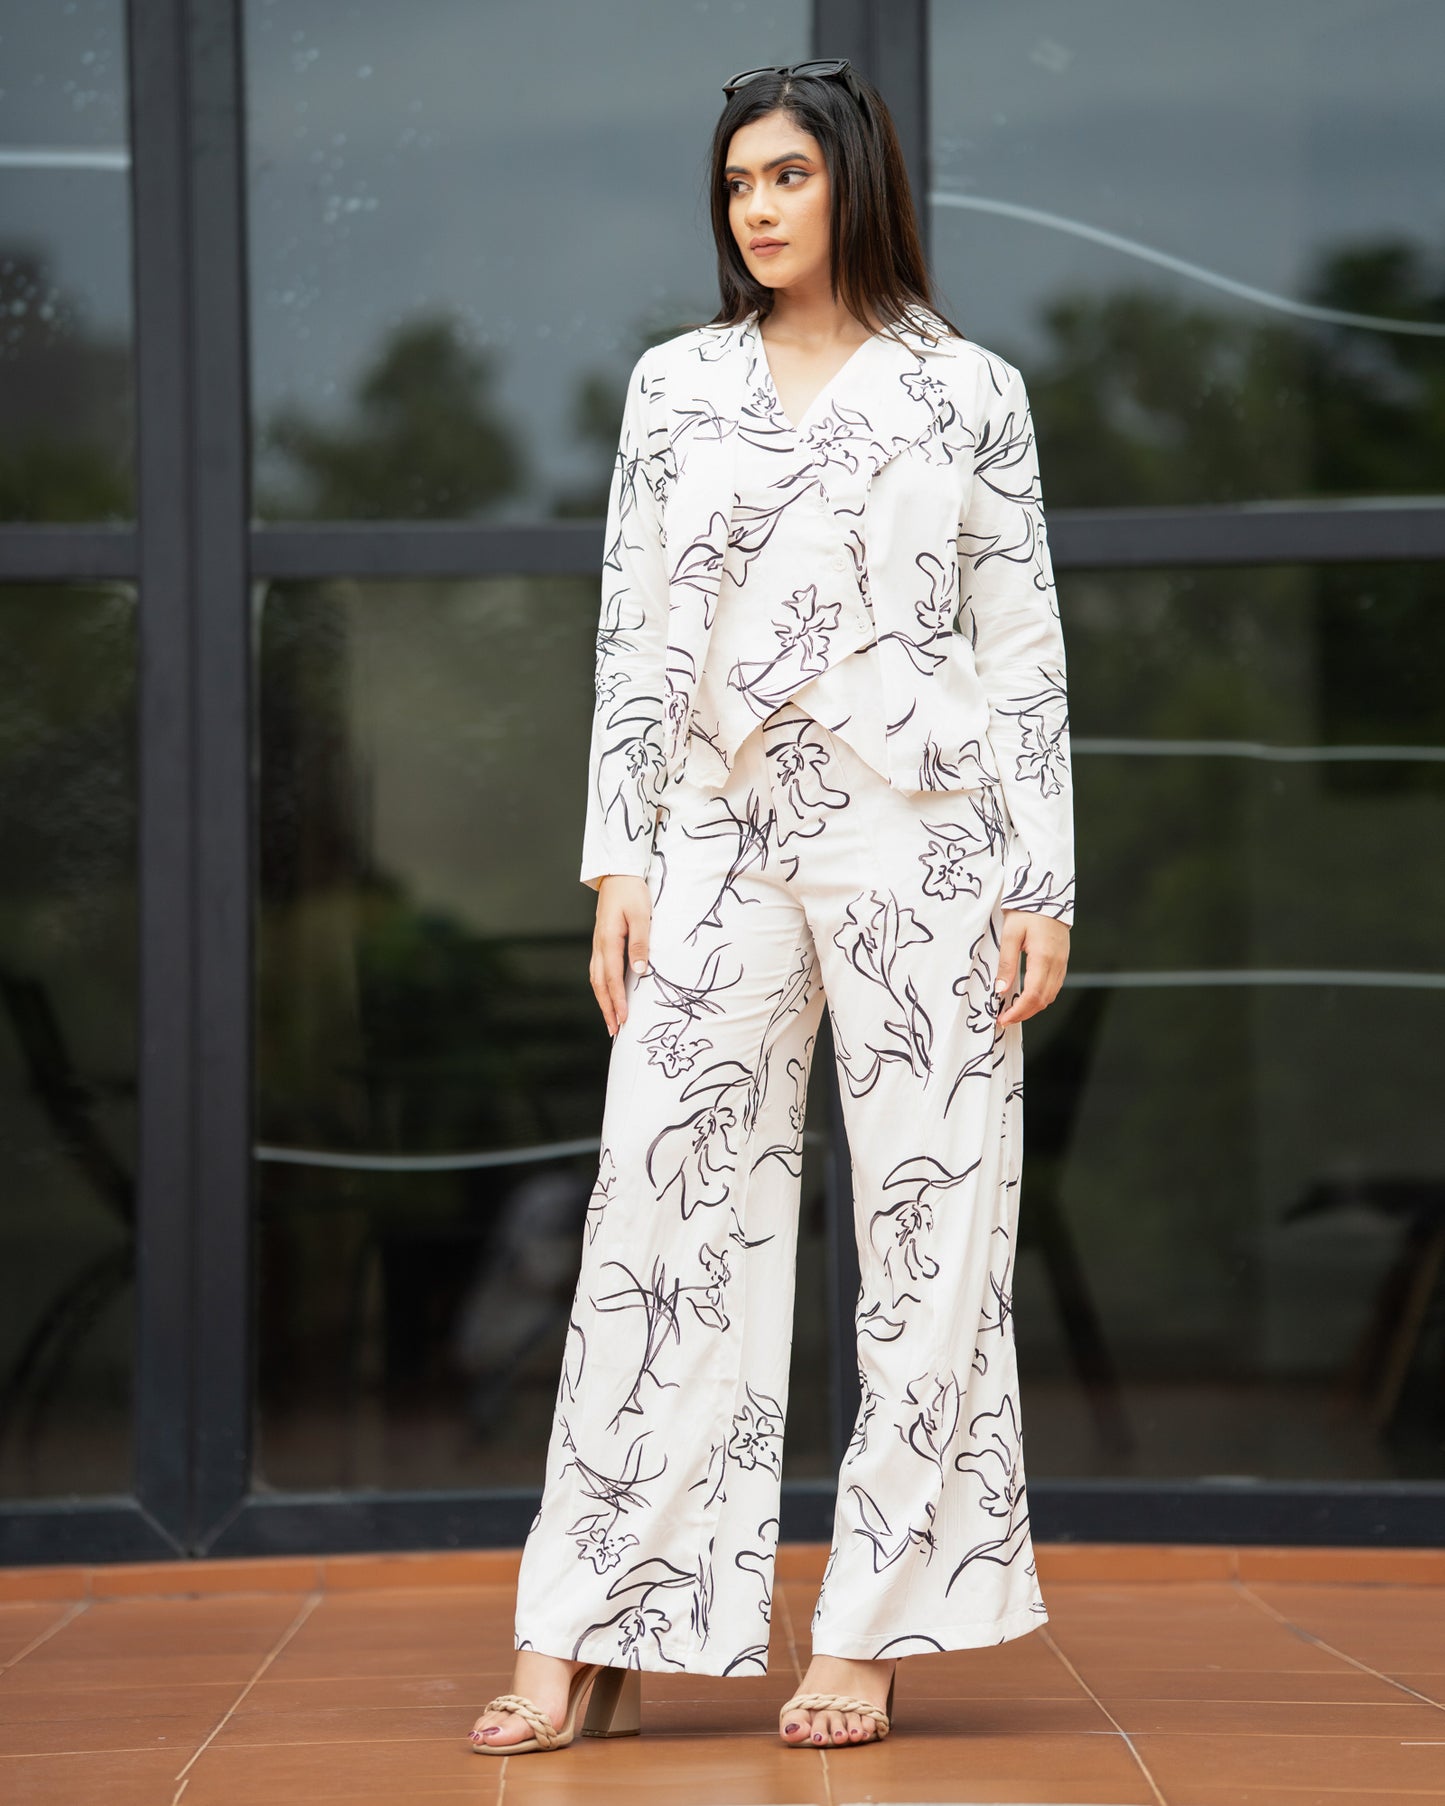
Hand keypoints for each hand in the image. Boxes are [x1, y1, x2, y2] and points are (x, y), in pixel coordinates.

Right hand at [590, 875, 651, 1035]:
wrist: (618, 873)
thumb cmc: (632, 891)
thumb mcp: (641, 915)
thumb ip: (640, 943)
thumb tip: (639, 970)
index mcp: (609, 940)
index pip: (612, 978)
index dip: (617, 1001)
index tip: (624, 1020)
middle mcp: (599, 945)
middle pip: (599, 984)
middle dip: (606, 1008)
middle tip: (614, 1030)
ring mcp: (598, 943)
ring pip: (596, 978)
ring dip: (602, 1000)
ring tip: (610, 1018)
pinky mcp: (601, 940)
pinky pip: (598, 969)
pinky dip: (602, 986)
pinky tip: (608, 993)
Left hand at [994, 910, 1068, 1026]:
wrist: (1046, 895)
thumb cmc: (1026, 912)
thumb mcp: (1010, 935)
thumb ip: (1006, 964)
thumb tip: (1000, 990)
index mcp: (1044, 958)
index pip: (1033, 995)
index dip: (1018, 1011)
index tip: (1003, 1019)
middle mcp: (1057, 964)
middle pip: (1043, 1000)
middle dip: (1024, 1013)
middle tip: (1004, 1019)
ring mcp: (1062, 963)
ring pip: (1050, 995)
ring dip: (1033, 1007)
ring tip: (1013, 1010)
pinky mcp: (1062, 961)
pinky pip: (1054, 986)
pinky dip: (1041, 997)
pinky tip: (1026, 996)